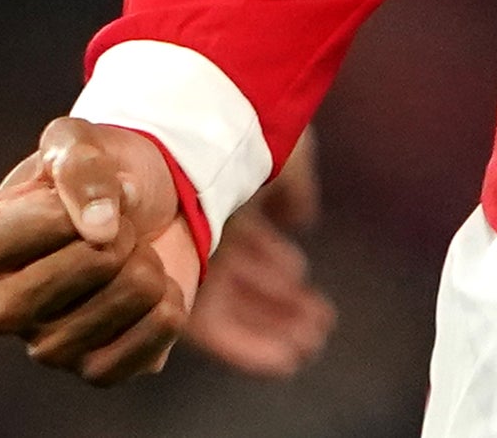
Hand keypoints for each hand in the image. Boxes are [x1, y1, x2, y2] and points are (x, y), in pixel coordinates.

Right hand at [0, 117, 203, 384]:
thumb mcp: (79, 140)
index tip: (79, 193)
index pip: (26, 229)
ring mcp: (47, 348)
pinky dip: (171, 299)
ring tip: (130, 254)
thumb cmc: (96, 173)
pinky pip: (158, 331)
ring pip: (132, 293)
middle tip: (115, 226)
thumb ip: (81, 167)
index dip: (72, 200)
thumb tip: (100, 230)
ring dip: (149, 260)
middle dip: (122, 228)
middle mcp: (0, 311)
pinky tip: (150, 292)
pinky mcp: (96, 372)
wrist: (144, 209)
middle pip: (92, 263)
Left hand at [183, 131, 333, 376]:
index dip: (277, 267)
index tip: (304, 279)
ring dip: (273, 328)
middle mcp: (204, 236)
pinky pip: (215, 333)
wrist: (183, 141)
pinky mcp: (179, 292)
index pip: (252, 247)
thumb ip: (293, 183)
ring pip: (236, 311)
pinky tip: (286, 360)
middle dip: (281, 305)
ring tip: (310, 341)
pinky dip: (250, 349)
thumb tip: (300, 218)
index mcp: (222, 201)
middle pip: (245, 284)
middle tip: (317, 325)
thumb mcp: (279, 151)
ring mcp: (191, 264)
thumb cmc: (233, 134)